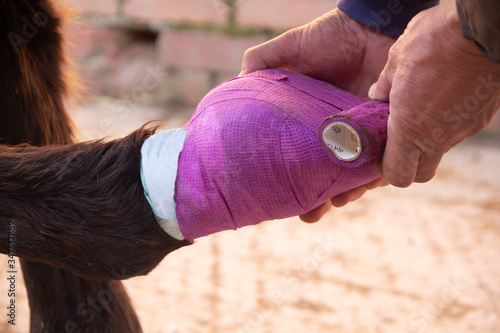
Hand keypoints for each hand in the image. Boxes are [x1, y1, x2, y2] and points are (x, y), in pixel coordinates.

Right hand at [241, 9, 395, 221]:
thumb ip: (263, 62)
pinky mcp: (389, 129)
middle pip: (327, 174)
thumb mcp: (290, 48)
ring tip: (335, 202)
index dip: (290, 179)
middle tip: (308, 214)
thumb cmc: (331, 36)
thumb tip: (237, 83)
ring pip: (355, 174)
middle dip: (319, 198)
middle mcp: (337, 132)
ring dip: (346, 192)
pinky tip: (364, 184)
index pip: (299, 158)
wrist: (372, 25)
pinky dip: (375, 174)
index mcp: (312, 122)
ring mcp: (364, 133)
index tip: (278, 198)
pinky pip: (385, 159)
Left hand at [369, 0, 499, 186]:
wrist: (479, 28)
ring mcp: (463, 130)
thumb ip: (384, 86)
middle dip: (408, 165)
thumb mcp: (396, 61)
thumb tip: (376, 95)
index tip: (381, 155)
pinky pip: (457, 131)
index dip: (386, 170)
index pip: (398, 175)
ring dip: (427, 138)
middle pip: (421, 173)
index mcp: (410, 129)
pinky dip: (446, 123)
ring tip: (420, 108)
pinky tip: (441, 97)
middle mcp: (439, 137)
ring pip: (440, 149)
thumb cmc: (433, 42)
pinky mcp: (481, 118)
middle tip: (398, 141)